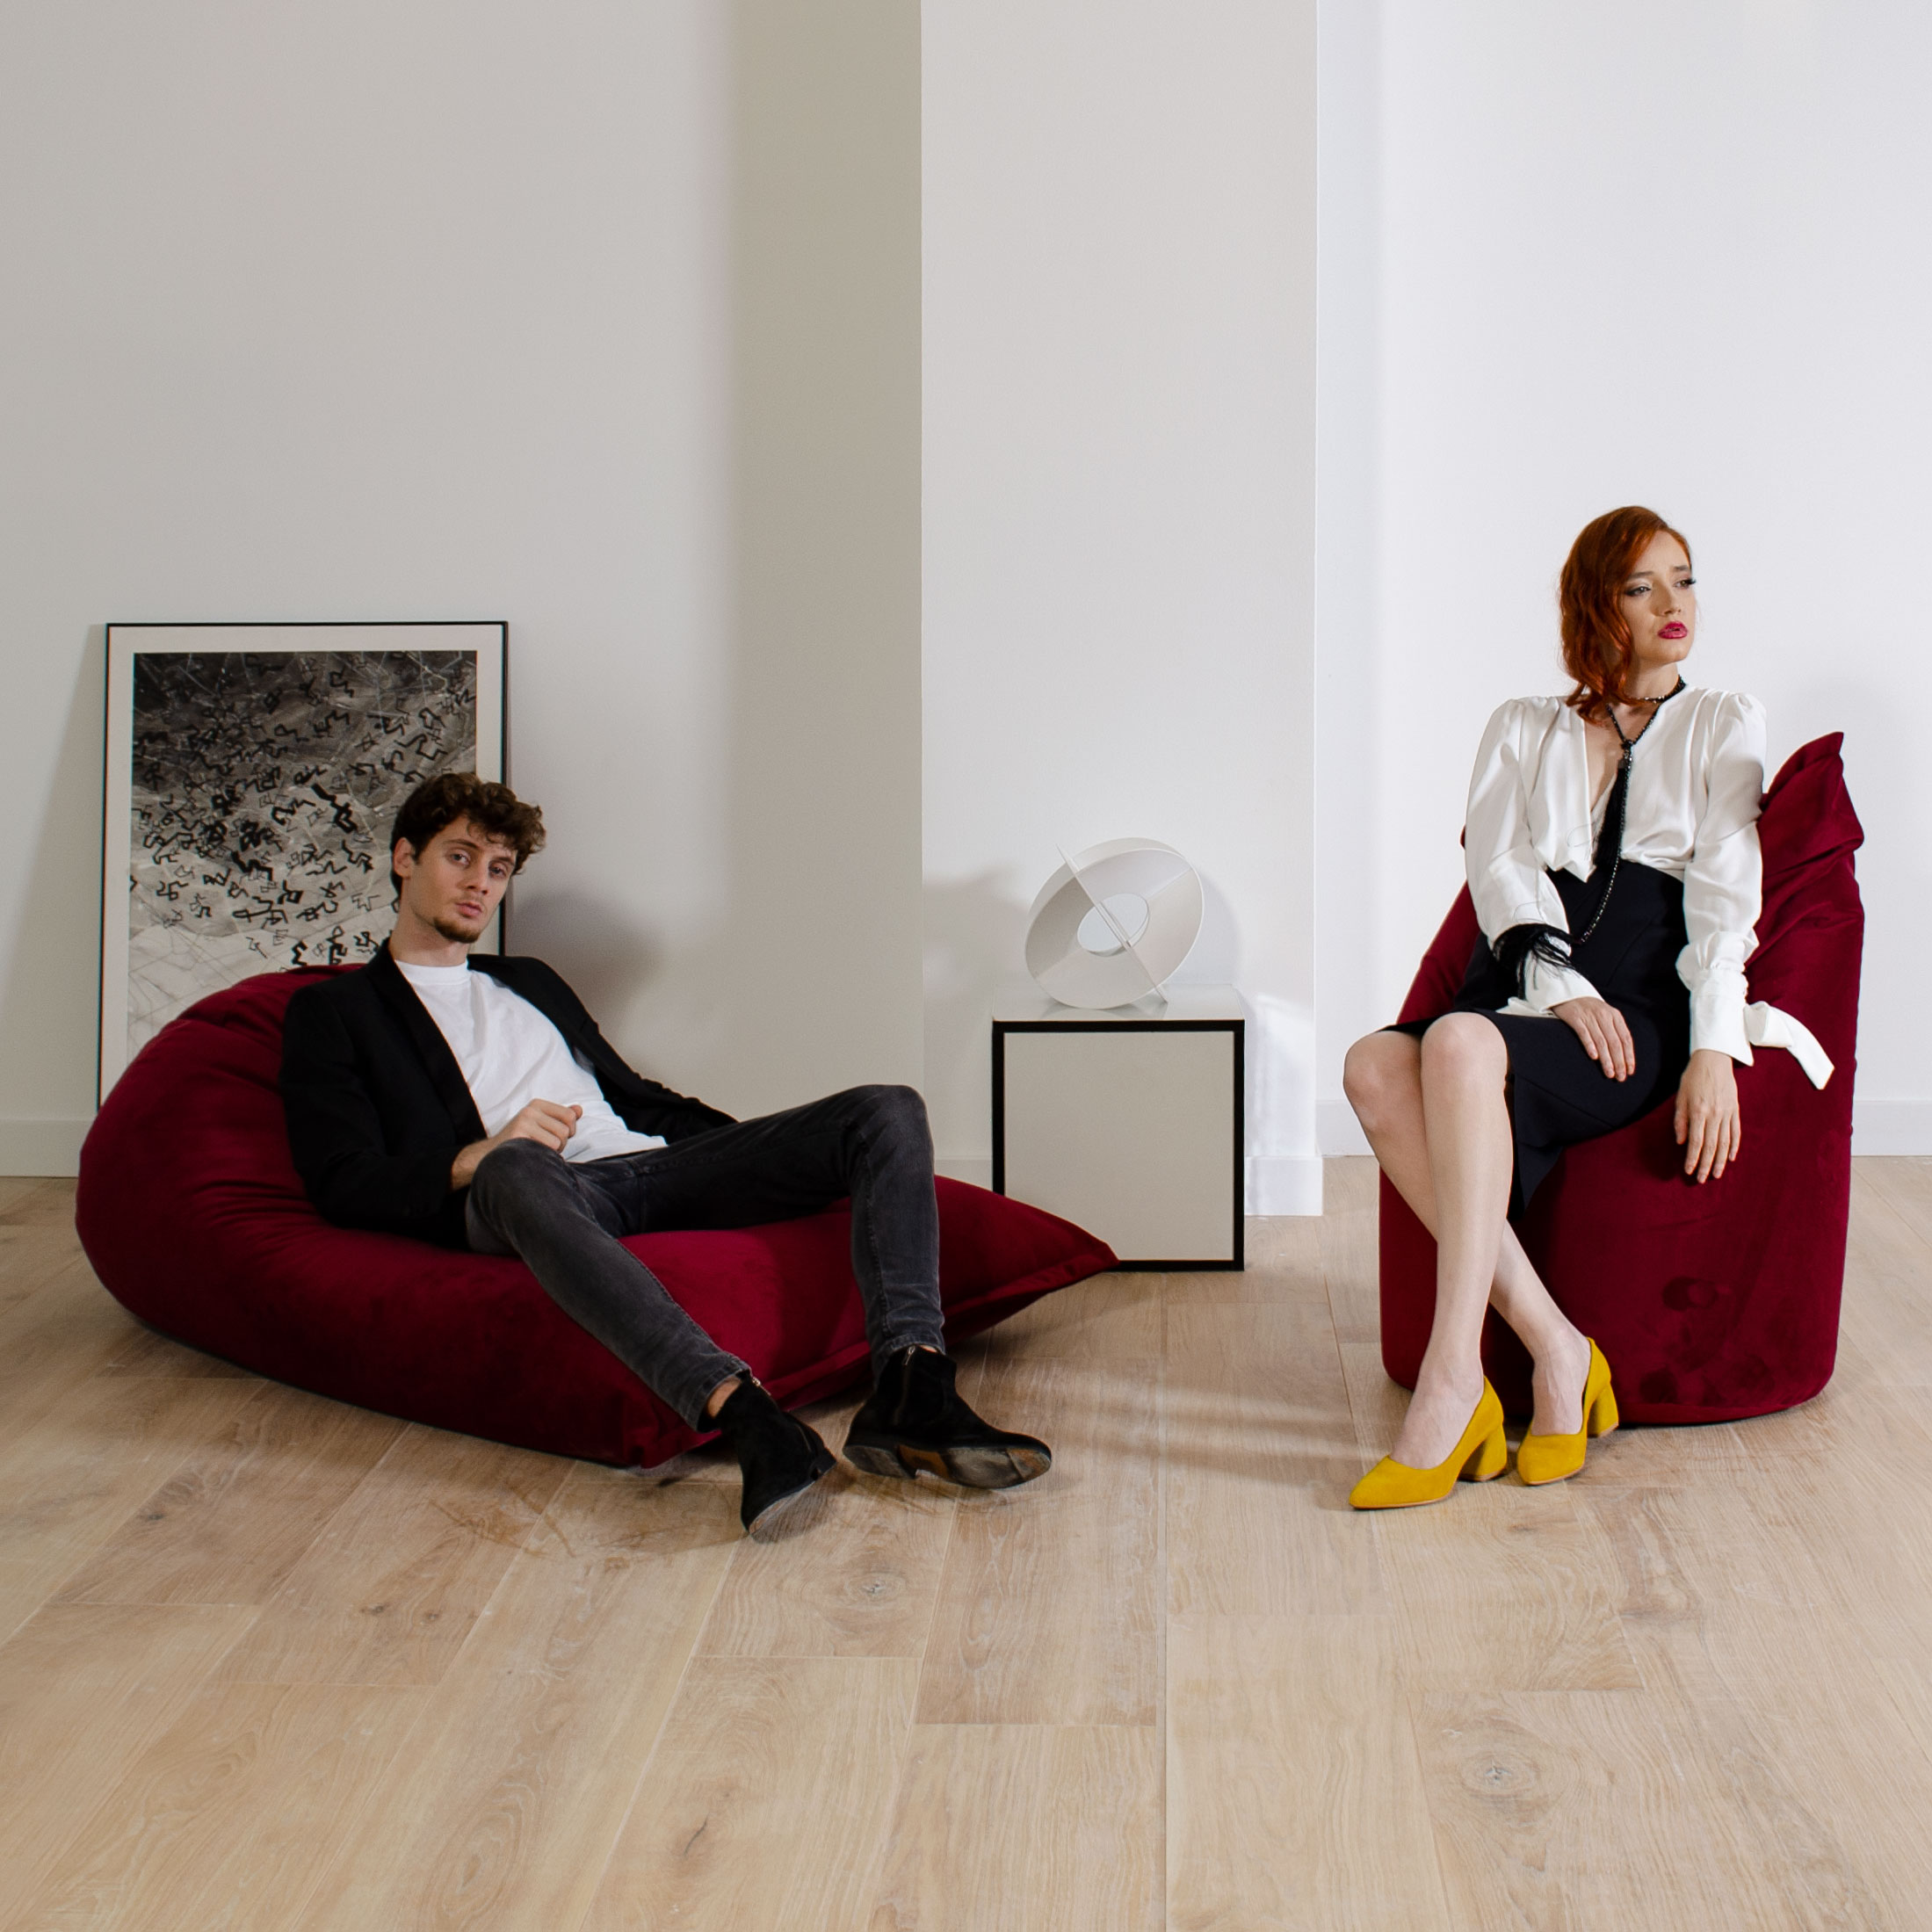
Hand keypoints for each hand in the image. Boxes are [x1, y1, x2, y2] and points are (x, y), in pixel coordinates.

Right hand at [450, 1099, 582, 1187]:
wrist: (490, 1156)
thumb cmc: (521, 1141)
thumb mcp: (542, 1125)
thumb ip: (561, 1118)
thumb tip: (579, 1110)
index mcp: (537, 1105)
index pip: (570, 1116)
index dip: (570, 1130)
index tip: (559, 1137)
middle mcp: (530, 1110)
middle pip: (565, 1130)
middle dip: (560, 1144)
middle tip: (544, 1148)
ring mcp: (523, 1122)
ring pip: (558, 1141)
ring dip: (553, 1153)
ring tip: (537, 1152)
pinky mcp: (518, 1135)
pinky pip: (547, 1148)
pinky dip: (544, 1156)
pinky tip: (531, 1155)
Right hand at [1551, 997, 1634, 1080]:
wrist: (1568, 993)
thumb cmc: (1589, 1009)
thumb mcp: (1606, 1015)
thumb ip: (1615, 1030)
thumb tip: (1624, 1054)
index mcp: (1615, 1016)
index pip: (1625, 1039)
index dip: (1629, 1056)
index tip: (1630, 1071)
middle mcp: (1604, 1016)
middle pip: (1615, 1042)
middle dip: (1619, 1061)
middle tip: (1620, 1077)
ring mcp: (1589, 1017)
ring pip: (1601, 1041)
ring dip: (1606, 1059)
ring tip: (1609, 1073)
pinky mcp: (1575, 1018)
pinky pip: (1584, 1033)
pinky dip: (1590, 1045)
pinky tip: (1594, 1057)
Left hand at [1674, 1049, 1739, 1182]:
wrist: (1714, 1060)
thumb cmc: (1693, 1078)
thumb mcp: (1680, 1097)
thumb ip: (1680, 1120)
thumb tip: (1680, 1142)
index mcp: (1698, 1112)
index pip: (1696, 1142)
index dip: (1692, 1158)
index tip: (1688, 1171)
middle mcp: (1714, 1115)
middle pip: (1711, 1146)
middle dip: (1706, 1165)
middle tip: (1701, 1179)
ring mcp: (1727, 1113)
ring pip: (1724, 1142)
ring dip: (1720, 1161)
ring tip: (1716, 1174)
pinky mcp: (1735, 1110)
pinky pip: (1736, 1132)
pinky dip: (1734, 1146)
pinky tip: (1731, 1158)